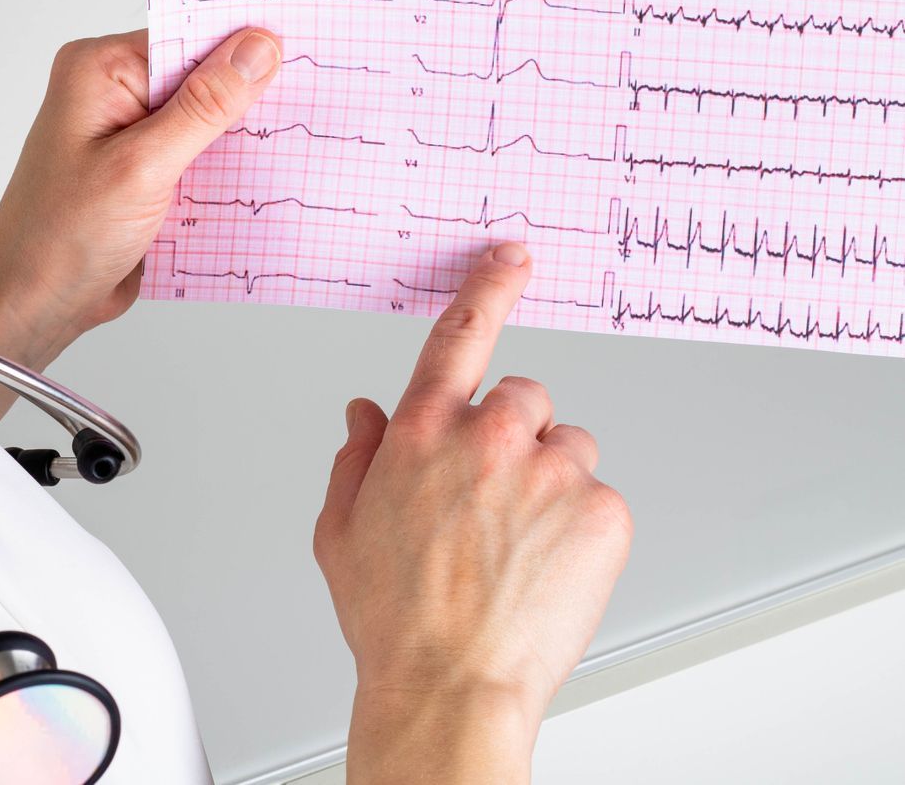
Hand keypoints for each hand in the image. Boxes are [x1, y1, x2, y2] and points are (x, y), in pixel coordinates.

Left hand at [0, 27, 283, 361]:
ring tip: (273, 159)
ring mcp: (131, 136)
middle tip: (291, 120)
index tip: (291, 64)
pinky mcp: (147, 174)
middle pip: (201, 78)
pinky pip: (200, 161)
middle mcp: (114, 94)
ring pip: (207, 124)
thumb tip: (254, 52)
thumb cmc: (58, 237)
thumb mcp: (142, 166)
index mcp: (100, 70)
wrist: (35, 303)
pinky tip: (248, 188)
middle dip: (243, 102)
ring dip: (236, 145)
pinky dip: (224, 175)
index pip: (188, 38)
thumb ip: (203, 108)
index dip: (241, 50)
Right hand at [313, 244, 631, 783]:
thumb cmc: (394, 617)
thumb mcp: (341, 531)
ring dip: (550, 480)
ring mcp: (550, 471)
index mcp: (423, 432)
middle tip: (496, 499)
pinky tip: (546, 567)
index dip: (488, 288)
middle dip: (514, 436)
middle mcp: (488, 437)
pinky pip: (599, 496)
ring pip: (567, 447)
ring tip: (520, 545)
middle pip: (524, 399)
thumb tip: (365, 414)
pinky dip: (581, 525)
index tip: (510, 258)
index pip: (460, 336)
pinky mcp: (601, 511)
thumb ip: (355, 458)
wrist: (450, 684)